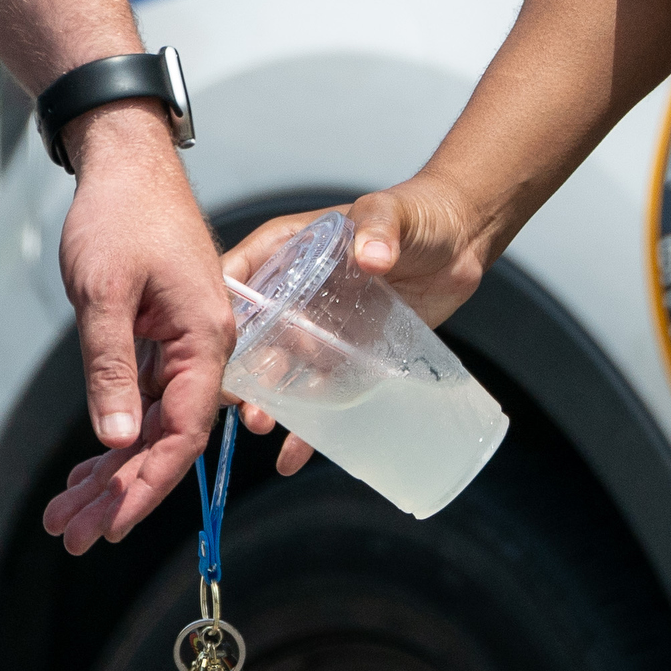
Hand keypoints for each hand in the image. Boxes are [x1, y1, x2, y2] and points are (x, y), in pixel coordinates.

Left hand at [34, 106, 229, 554]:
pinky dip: (114, 433)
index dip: (148, 484)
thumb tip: (118, 439)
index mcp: (206, 337)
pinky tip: (88, 465)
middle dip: (119, 491)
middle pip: (166, 438)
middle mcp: (204, 346)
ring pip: (151, 424)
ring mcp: (183, 342)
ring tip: (66, 512)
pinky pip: (143, 398)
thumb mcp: (103, 294)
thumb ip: (111, 368)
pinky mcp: (162, 335)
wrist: (124, 160)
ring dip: (110, 470)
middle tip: (70, 532)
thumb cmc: (120, 215)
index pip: (183, 432)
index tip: (109, 523)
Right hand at [215, 175, 503, 478]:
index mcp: (286, 251)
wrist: (461, 242)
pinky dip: (306, 429)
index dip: (217, 313)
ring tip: (262, 425)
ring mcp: (317, 329)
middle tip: (239, 400)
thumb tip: (372, 255)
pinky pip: (318, 396)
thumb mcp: (391, 213)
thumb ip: (379, 228)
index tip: (209, 346)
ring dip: (265, 402)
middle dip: (237, 371)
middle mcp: (292, 295)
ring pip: (278, 374)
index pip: (235, 281)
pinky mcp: (345, 356)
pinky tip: (292, 457)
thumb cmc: (419, 214)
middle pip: (249, 338)